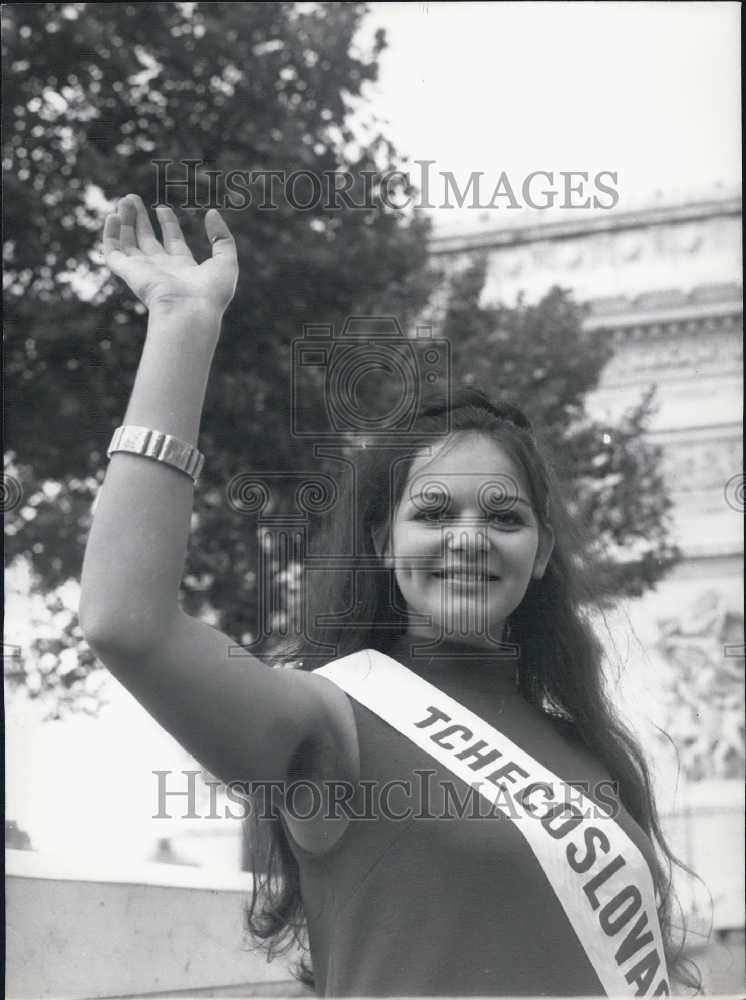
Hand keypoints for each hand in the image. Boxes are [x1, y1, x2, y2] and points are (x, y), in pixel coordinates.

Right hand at [102, 194, 237, 314]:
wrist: (190, 313)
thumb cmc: (210, 293)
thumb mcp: (226, 260)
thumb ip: (221, 236)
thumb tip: (211, 213)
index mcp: (183, 268)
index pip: (172, 242)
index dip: (167, 224)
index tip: (162, 208)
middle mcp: (162, 270)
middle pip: (147, 240)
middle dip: (140, 219)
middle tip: (132, 199)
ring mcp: (144, 271)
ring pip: (129, 243)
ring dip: (125, 222)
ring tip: (124, 200)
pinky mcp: (129, 273)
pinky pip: (113, 252)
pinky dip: (110, 235)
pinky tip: (112, 217)